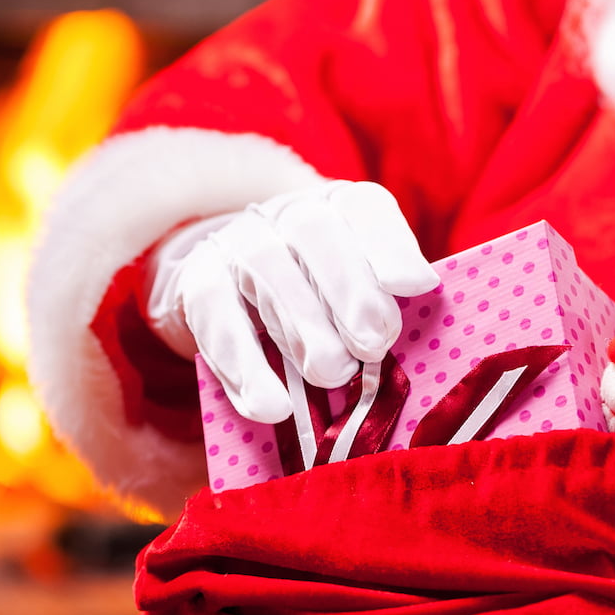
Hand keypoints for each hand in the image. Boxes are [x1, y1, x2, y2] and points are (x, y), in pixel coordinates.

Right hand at [144, 180, 440, 423]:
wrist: (225, 279)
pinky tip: (272, 406)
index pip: (365, 208)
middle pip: (317, 235)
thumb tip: (419, 336)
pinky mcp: (195, 283)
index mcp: (340, 208)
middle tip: (374, 345)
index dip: (391, 246)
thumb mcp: (357, 290)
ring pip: (267, 270)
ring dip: (303, 328)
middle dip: (351, 291)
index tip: (414, 286)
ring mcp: (237, 243)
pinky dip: (245, 366)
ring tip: (332, 374)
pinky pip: (216, 318)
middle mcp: (288, 214)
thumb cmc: (315, 296)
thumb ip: (386, 307)